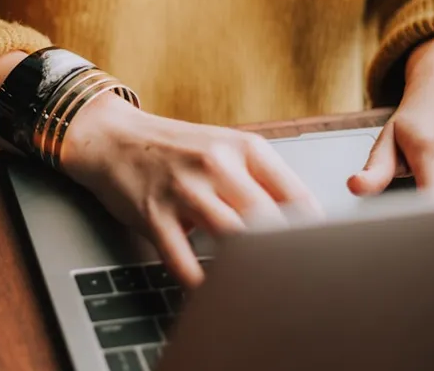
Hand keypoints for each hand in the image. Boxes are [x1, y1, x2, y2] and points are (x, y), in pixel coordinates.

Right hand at [60, 94, 321, 287]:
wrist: (113, 138)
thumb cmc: (175, 149)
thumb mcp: (224, 149)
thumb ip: (261, 179)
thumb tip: (303, 223)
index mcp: (244, 148)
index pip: (295, 195)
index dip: (313, 233)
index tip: (320, 258)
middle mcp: (216, 164)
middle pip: (267, 220)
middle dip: (285, 256)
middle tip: (297, 283)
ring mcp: (183, 189)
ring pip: (231, 238)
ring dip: (246, 270)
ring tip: (259, 293)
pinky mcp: (153, 214)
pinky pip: (182, 259)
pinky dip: (199, 284)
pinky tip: (211, 295)